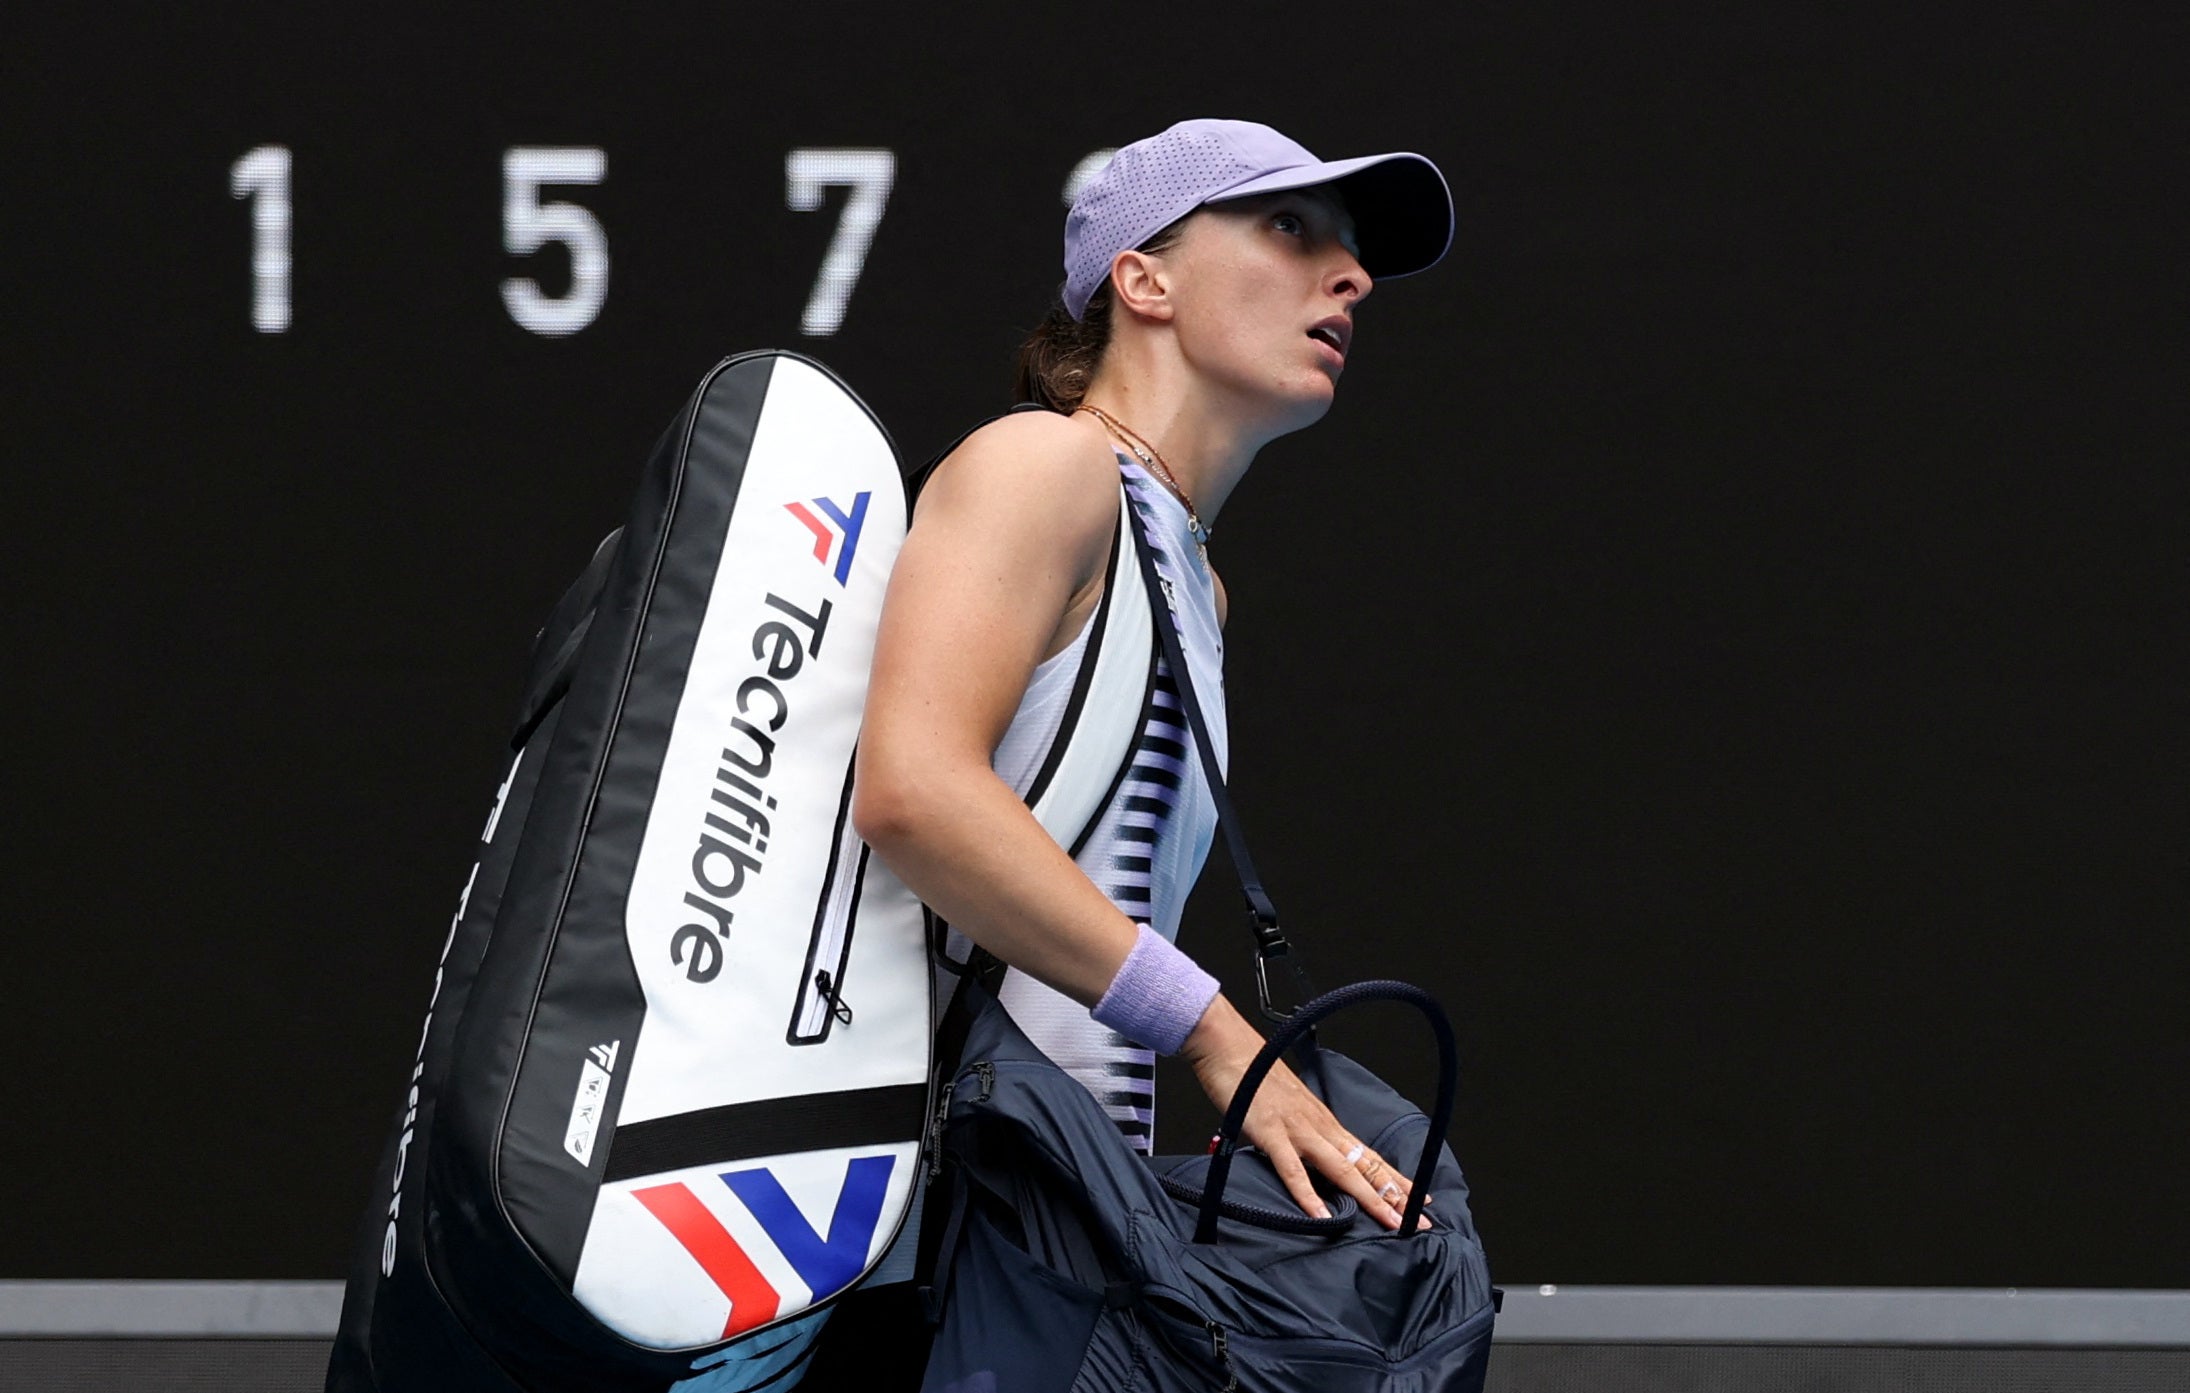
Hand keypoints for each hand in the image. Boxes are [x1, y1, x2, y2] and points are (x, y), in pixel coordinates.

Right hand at [1179, 995, 1428, 1231]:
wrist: (1230, 1047)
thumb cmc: (1256, 1077)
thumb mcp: (1289, 1110)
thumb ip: (1303, 1136)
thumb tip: (1313, 1159)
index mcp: (1325, 1124)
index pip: (1369, 1156)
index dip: (1395, 1178)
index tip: (1418, 1197)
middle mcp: (1320, 1128)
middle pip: (1365, 1166)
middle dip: (1395, 1194)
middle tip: (1422, 1218)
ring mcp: (1299, 1131)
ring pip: (1342, 1170)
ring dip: (1369, 1198)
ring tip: (1390, 1221)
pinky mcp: (1272, 1133)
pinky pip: (1293, 1170)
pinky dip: (1309, 1196)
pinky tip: (1322, 1217)